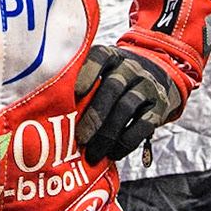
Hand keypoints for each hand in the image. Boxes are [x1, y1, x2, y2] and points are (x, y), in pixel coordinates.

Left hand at [73, 45, 182, 164]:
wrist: (160, 77)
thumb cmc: (116, 79)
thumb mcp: (103, 71)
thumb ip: (81, 83)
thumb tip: (50, 110)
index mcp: (111, 56)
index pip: (99, 58)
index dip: (86, 74)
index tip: (74, 94)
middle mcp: (130, 68)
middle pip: (112, 88)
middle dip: (95, 115)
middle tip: (80, 139)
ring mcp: (146, 86)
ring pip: (126, 108)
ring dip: (108, 134)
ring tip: (93, 154)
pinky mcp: (159, 107)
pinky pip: (144, 125)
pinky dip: (127, 142)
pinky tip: (113, 154)